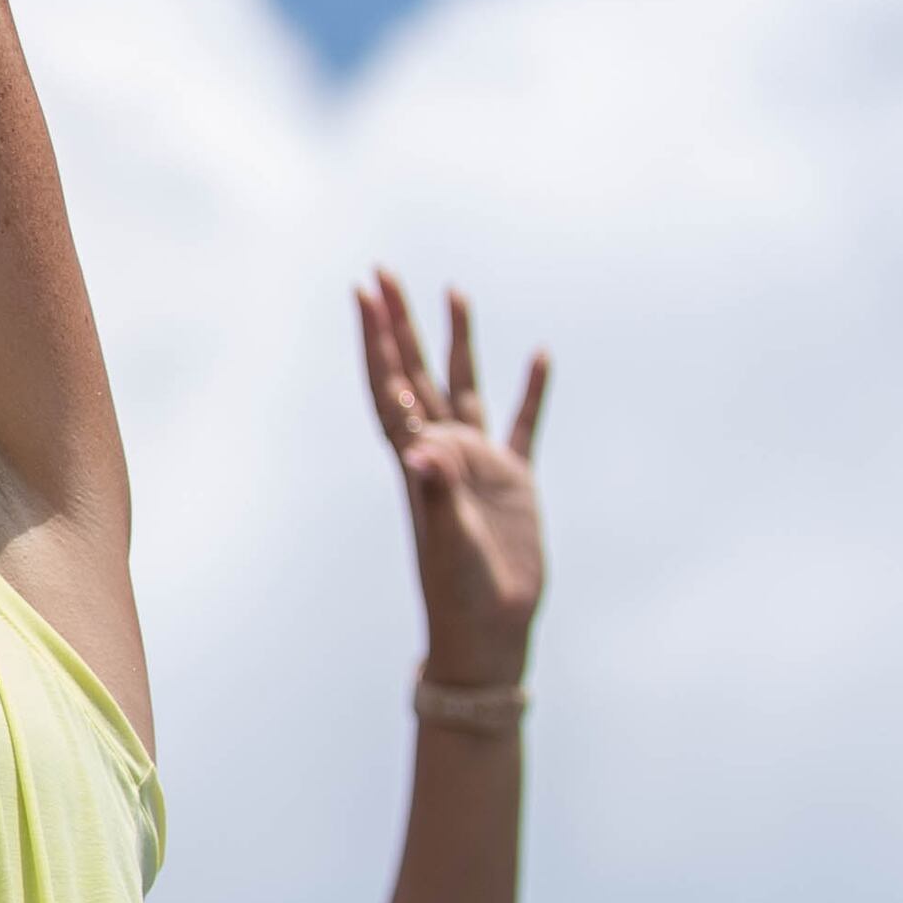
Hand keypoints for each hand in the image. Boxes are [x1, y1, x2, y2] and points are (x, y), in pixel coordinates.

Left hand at [358, 272, 550, 691]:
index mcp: (418, 460)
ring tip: (454, 291)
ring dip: (459, 341)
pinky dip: (529, 391)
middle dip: (400, 324)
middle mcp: (442, 450)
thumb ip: (438, 494)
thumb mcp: (448, 542)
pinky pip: (521, 424)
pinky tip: (539, 355)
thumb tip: (423, 450)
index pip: (391, 386)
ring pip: (465, 385)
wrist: (488, 629)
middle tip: (384, 274)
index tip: (364, 293)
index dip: (377, 340)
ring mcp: (479, 462)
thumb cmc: (458, 591)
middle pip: (417, 372)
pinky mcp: (515, 481)